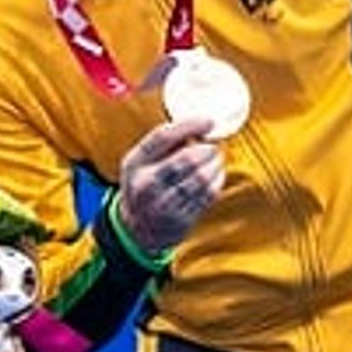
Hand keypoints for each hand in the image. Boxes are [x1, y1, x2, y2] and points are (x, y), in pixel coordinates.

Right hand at [115, 117, 225, 256]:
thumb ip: (162, 145)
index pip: (162, 137)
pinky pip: (207, 195)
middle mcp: (146, 185)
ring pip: (201, 177)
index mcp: (134, 164)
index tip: (208, 121)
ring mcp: (163, 204)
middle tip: (214, 145)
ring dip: (215, 164)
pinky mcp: (180, 218)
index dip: (189, 126)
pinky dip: (217, 180)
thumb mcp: (139, 164)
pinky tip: (215, 175)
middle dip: (207, 149)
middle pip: (186, 159)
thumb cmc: (143, 187)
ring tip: (216, 159)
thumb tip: (196, 127)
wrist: (136, 229)